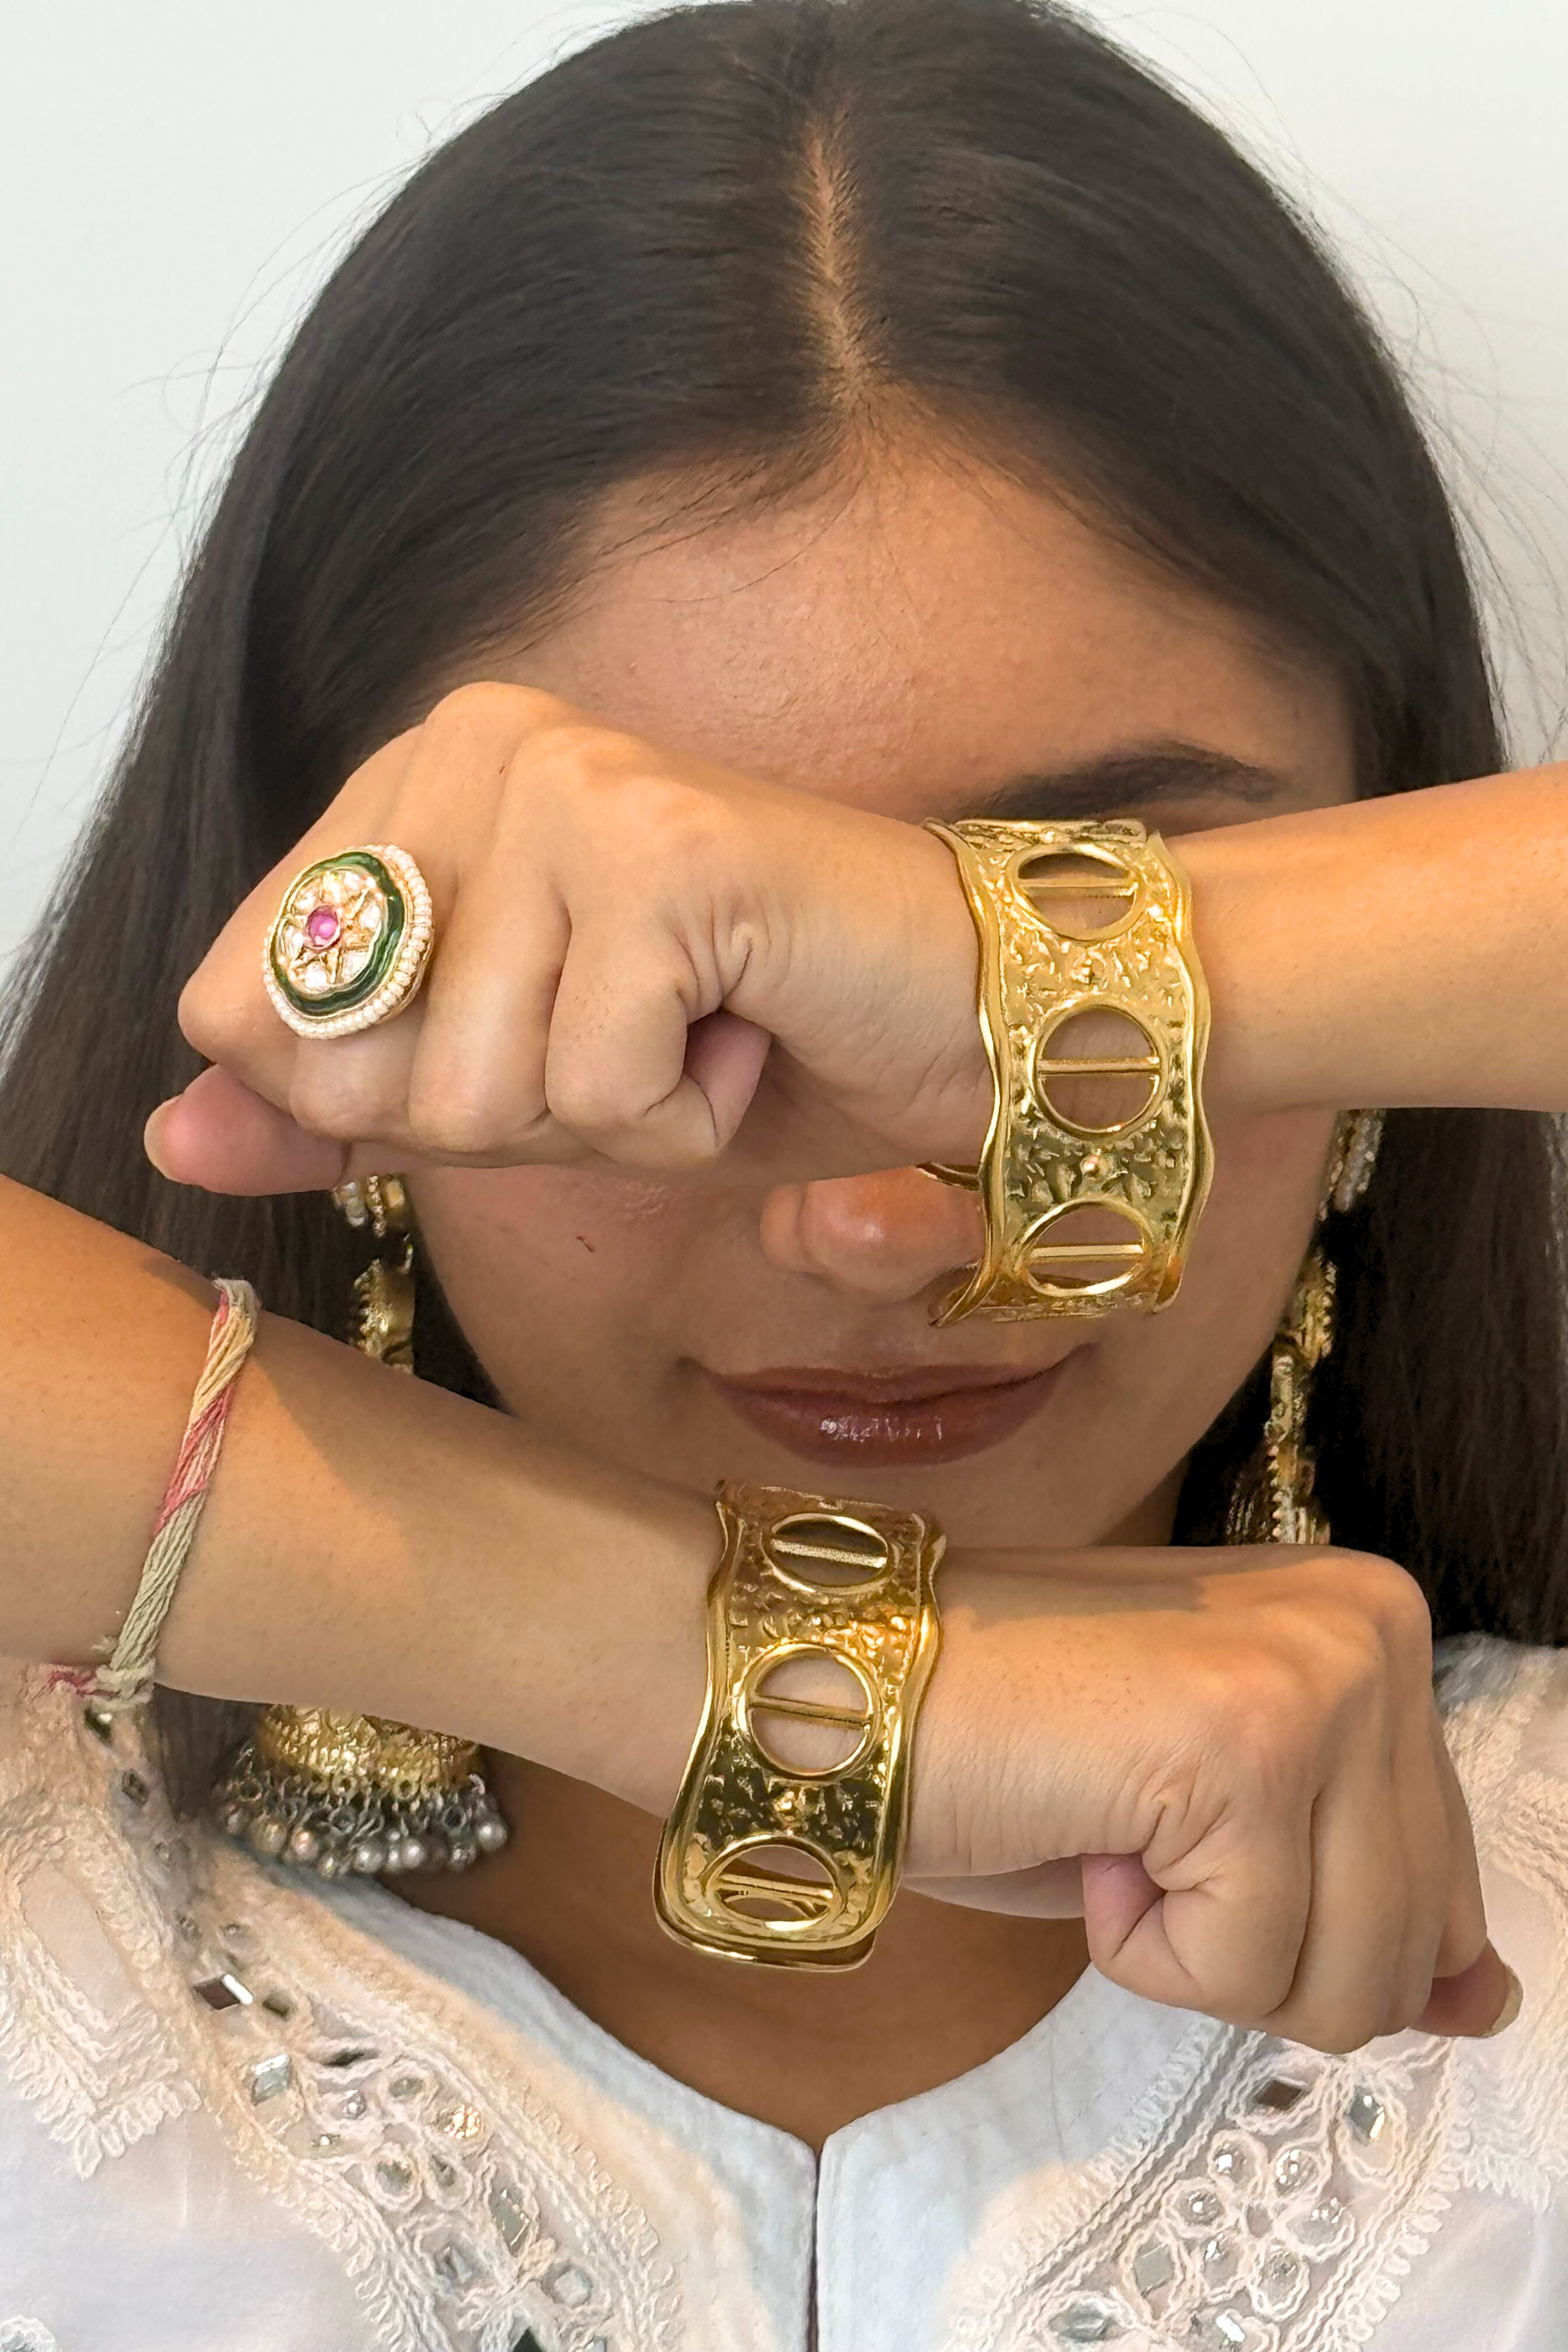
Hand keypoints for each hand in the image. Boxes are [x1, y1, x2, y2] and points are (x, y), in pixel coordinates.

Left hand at [151, 682, 992, 1192]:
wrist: (953, 1015)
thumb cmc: (738, 1044)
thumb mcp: (505, 1092)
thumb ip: (329, 1105)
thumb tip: (169, 1136)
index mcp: (412, 776)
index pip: (245, 1006)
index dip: (378, 1095)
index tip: (532, 1038)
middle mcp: (474, 742)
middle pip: (345, 1063)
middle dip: (496, 1116)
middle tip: (631, 1040)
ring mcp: (569, 782)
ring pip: (468, 1090)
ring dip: (598, 1121)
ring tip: (698, 1033)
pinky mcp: (664, 848)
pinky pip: (597, 1088)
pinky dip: (684, 1119)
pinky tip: (751, 1031)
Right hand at [909, 1543, 1508, 2047]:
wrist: (839, 1686)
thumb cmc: (1009, 1750)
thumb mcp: (1223, 1829)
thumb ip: (1368, 1892)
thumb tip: (1486, 2003)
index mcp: (1374, 1627)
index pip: (1446, 1881)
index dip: (1315, 1928)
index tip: (1188, 1849)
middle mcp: (1373, 1630)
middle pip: (1412, 1945)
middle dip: (1257, 1949)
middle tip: (1130, 1834)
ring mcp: (1319, 1677)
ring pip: (1350, 1980)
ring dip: (1203, 1956)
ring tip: (1107, 1827)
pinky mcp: (1249, 1741)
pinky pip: (1248, 1969)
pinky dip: (1145, 1950)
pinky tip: (1081, 1831)